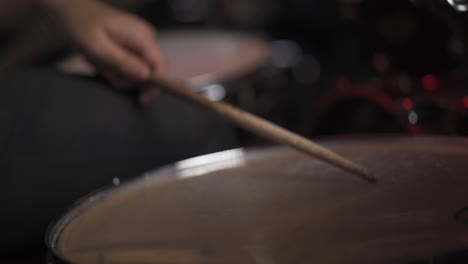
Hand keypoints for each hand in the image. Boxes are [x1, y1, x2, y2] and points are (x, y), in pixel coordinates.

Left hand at [43, 0, 165, 101]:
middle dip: (124, 77)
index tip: (142, 99)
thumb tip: (145, 76)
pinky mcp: (133, 47)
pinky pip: (130, 67)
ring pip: (136, 73)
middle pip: (148, 72)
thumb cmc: (81, 25)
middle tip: (102, 68)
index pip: (160, 64)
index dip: (156, 85)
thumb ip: (122, 62)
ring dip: (115, 73)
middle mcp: (146, 38)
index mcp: (141, 35)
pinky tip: (102, 59)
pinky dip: (114, 69)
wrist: (71, 12)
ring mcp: (140, 42)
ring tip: (98, 61)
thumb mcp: (97, 47)